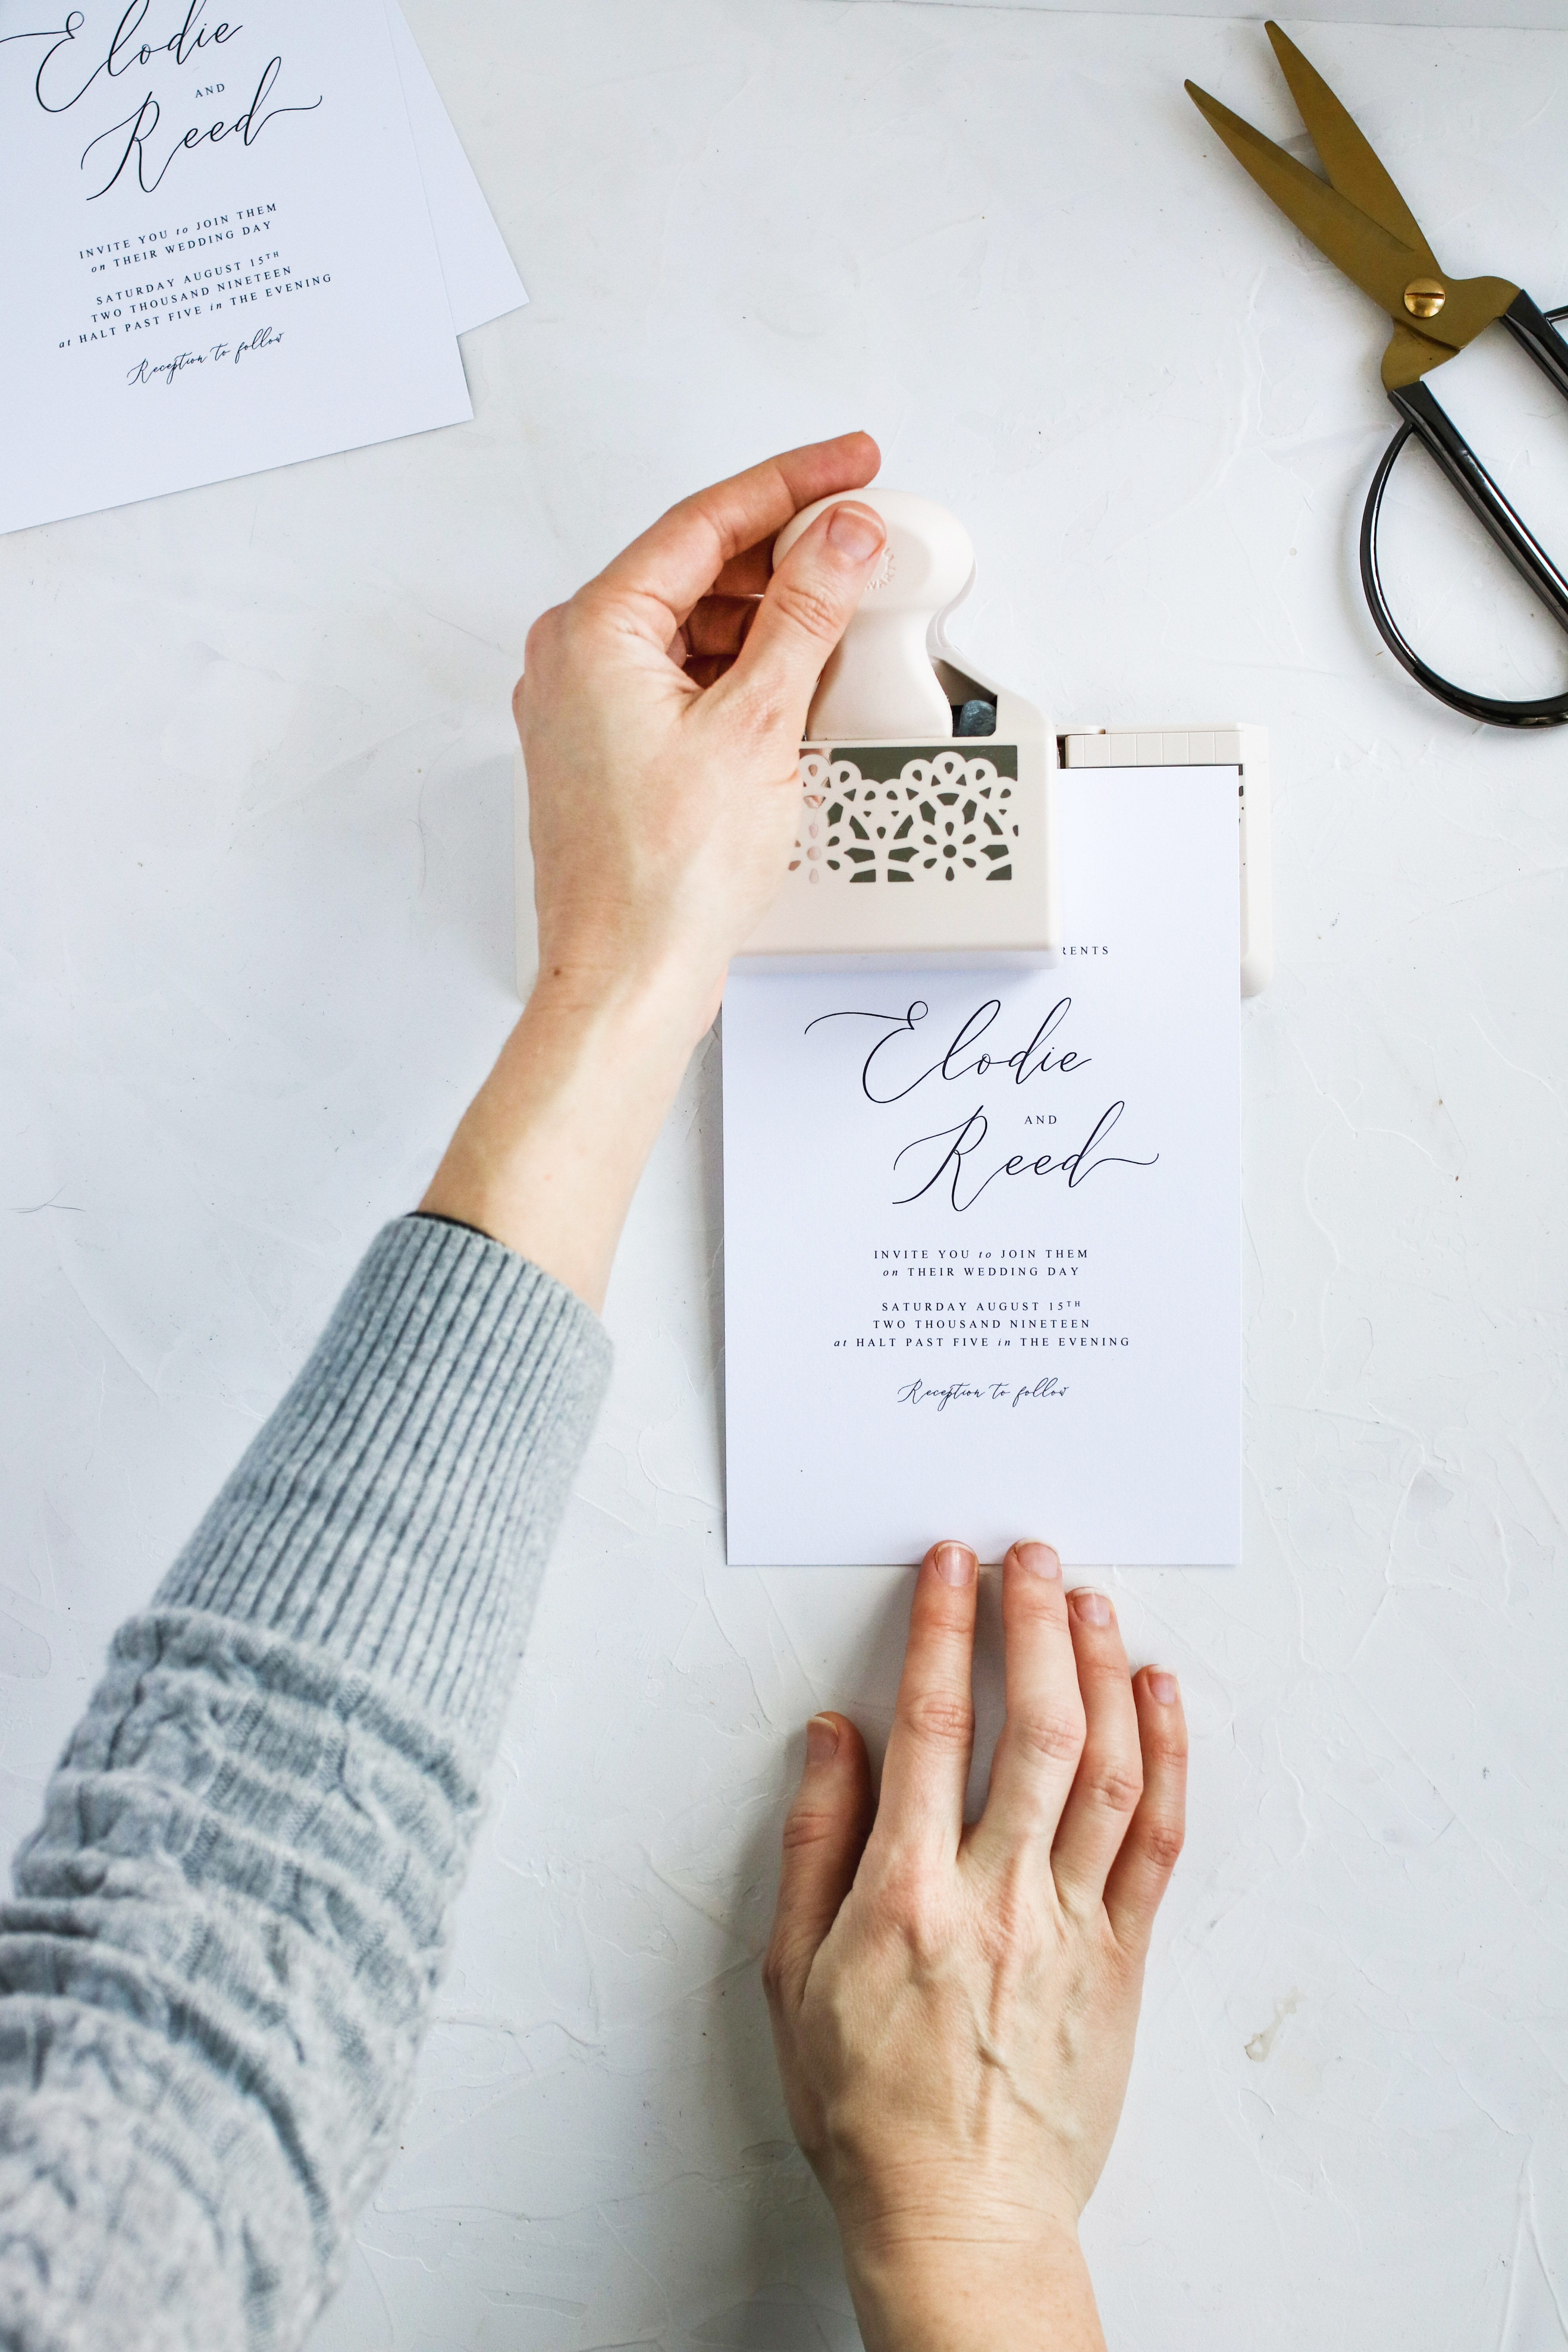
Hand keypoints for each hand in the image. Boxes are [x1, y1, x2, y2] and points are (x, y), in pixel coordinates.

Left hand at [517, 430, 886, 1041]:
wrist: (628, 977)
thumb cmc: (664, 877)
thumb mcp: (756, 725)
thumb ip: (804, 617)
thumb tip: (839, 542)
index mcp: (591, 633)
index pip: (704, 523)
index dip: (790, 486)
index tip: (851, 464)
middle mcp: (573, 661)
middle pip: (693, 569)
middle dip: (782, 552)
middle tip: (858, 535)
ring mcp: (586, 709)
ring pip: (690, 626)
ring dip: (766, 615)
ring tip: (839, 612)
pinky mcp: (610, 752)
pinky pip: (681, 679)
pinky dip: (739, 669)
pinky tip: (793, 679)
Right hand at [764, 1541, 1187, 2351]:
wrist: (960, 2218)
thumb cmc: (867, 2105)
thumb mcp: (792, 1977)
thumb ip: (812, 1845)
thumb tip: (833, 1737)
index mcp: (907, 1896)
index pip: (931, 1727)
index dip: (942, 1629)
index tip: (950, 1565)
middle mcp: (997, 1897)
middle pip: (1031, 1728)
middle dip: (1033, 1623)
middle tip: (1032, 1553)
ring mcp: (1070, 1926)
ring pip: (1103, 1769)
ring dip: (1102, 1670)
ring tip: (1092, 1600)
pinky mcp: (1122, 1959)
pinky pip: (1154, 1839)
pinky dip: (1165, 1756)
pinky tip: (1159, 1695)